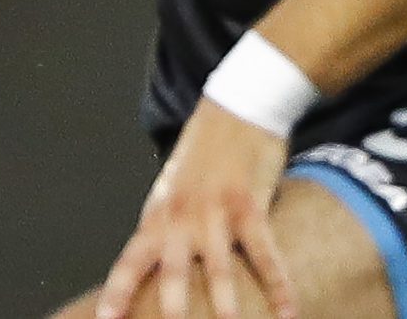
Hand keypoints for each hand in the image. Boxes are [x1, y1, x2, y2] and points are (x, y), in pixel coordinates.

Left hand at [96, 101, 297, 318]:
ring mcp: (215, 212)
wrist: (235, 108)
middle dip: (169, 304)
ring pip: (218, 266)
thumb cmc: (202, 157)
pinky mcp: (249, 206)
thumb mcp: (171, 192)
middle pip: (170, 268)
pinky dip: (279, 286)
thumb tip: (150, 271)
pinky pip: (265, 253)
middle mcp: (181, 217)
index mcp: (157, 216)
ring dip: (223, 301)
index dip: (118, 292)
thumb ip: (163, 231)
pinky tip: (288, 313)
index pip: (131, 261)